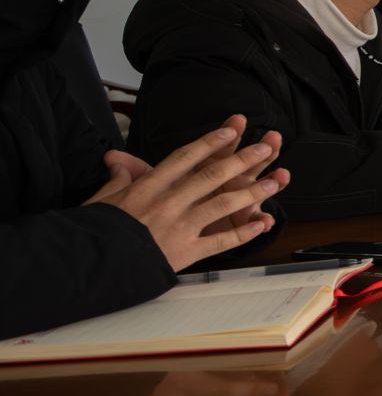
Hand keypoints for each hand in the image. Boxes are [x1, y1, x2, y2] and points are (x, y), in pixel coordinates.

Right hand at [89, 116, 289, 271]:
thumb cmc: (96, 232)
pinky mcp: (186, 251)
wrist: (93, 264)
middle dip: (242, 160)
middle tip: (265, 148)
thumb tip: (117, 161)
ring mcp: (180, 226)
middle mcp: (168, 203)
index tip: (231, 130)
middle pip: (212, 176)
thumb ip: (118, 178)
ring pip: (224, 204)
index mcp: (149, 187)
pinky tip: (262, 224)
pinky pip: (222, 241)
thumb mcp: (102, 198)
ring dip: (252, 192)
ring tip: (275, 182)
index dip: (210, 142)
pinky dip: (244, 233)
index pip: (185, 158)